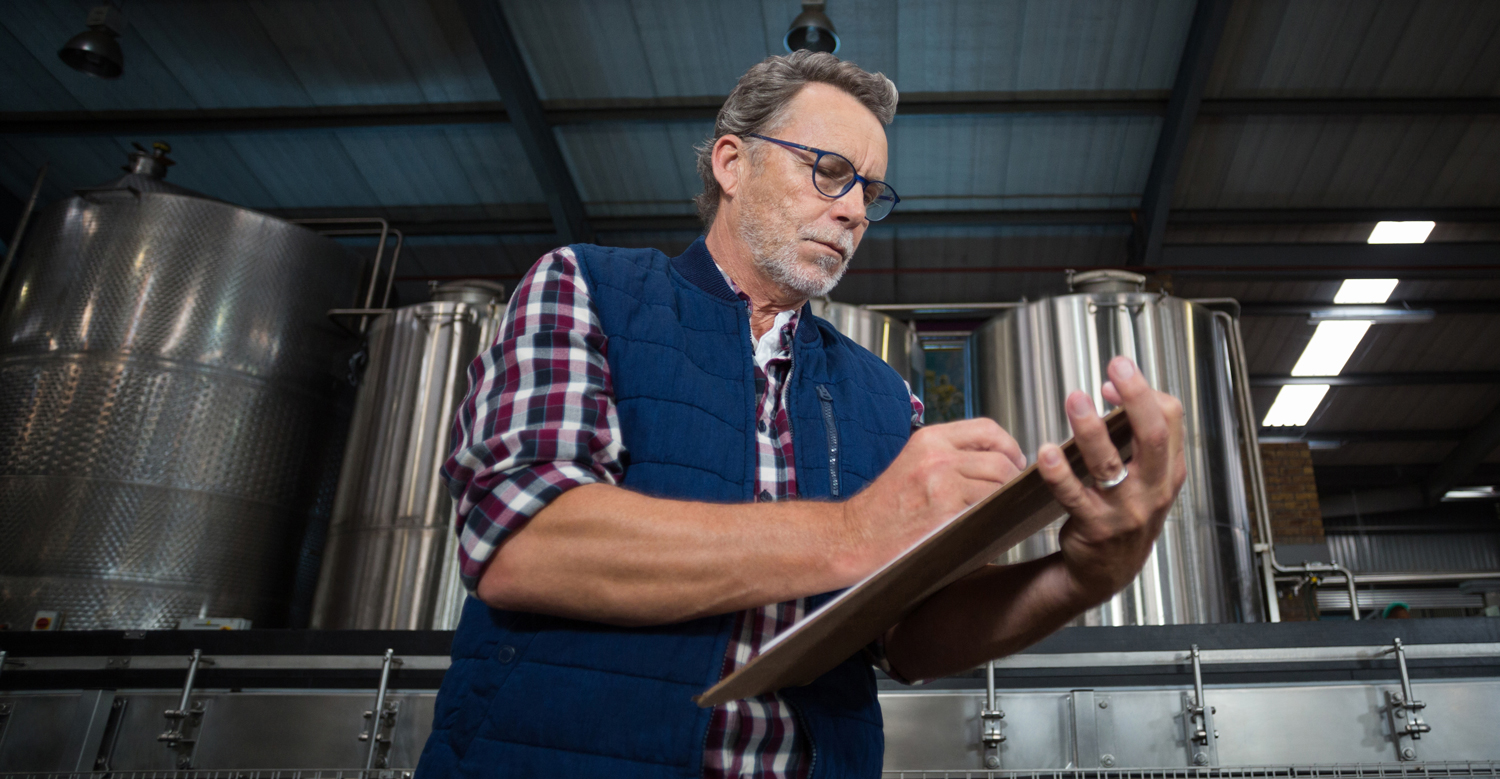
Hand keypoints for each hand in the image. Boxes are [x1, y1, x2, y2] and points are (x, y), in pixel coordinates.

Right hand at [840, 418, 1026, 575]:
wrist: (854, 537)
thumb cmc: (882, 510)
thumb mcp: (912, 464)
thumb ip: (948, 458)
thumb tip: (995, 464)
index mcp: (929, 439)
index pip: (987, 429)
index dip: (1009, 446)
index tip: (1015, 462)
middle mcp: (937, 456)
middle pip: (1000, 460)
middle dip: (1013, 480)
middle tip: (1012, 496)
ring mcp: (942, 483)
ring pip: (999, 486)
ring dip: (1007, 502)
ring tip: (1000, 513)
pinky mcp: (947, 511)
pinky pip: (989, 510)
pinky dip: (996, 519)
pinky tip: (989, 527)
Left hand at [1036, 356, 1186, 605]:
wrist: (1107, 571)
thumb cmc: (1123, 513)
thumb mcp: (1145, 476)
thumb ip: (1134, 433)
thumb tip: (1109, 387)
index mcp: (1168, 471)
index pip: (1171, 420)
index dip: (1145, 392)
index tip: (1115, 374)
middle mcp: (1153, 490)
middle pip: (1153, 436)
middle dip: (1136, 397)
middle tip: (1117, 366)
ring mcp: (1126, 511)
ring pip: (1111, 464)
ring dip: (1091, 429)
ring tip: (1075, 399)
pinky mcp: (1095, 528)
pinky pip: (1075, 496)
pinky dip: (1060, 472)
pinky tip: (1046, 452)